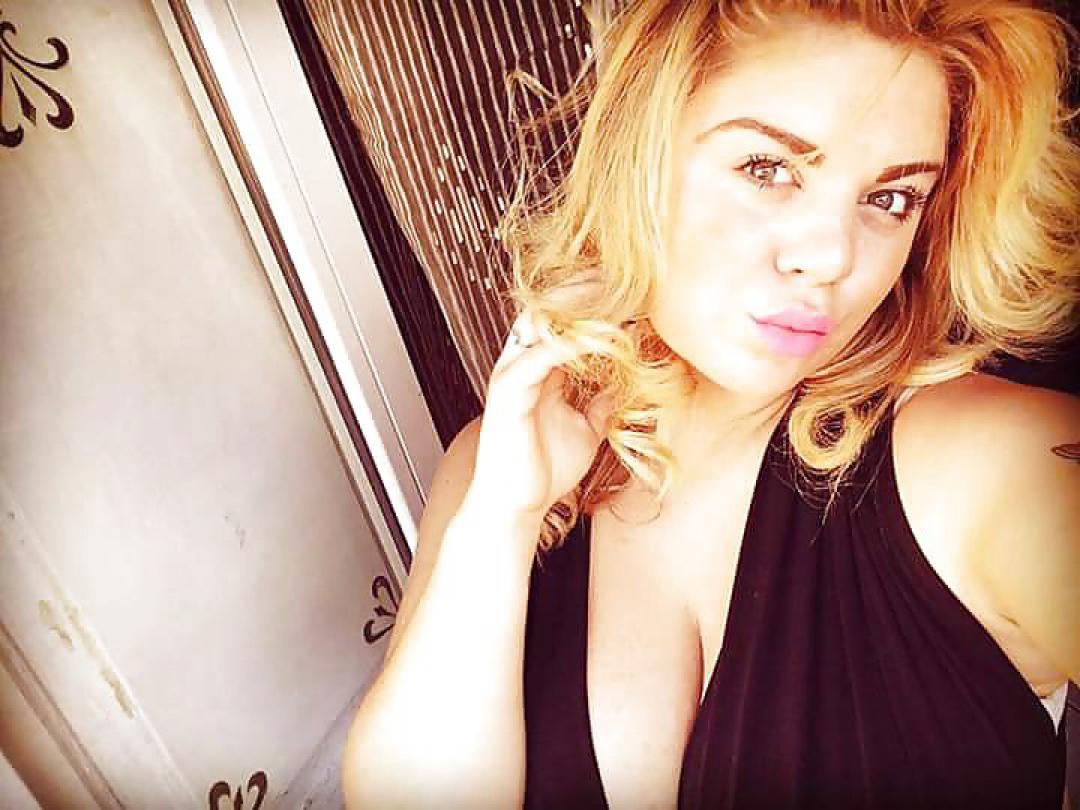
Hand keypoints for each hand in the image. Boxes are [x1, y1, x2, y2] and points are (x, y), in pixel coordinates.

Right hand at [465, 310, 615, 532]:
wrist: (517, 505)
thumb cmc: (543, 470)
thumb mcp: (587, 428)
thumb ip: (601, 403)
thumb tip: (627, 386)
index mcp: (537, 369)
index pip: (560, 320)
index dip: (592, 304)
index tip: (630, 293)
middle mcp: (520, 365)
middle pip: (547, 309)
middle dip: (583, 291)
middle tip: (623, 280)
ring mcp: (511, 375)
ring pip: (539, 324)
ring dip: (577, 310)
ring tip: (614, 299)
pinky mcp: (508, 392)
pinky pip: (538, 356)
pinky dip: (568, 344)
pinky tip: (597, 338)